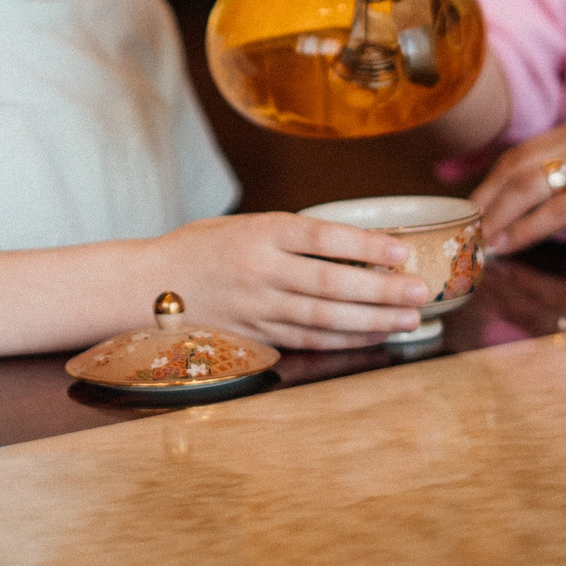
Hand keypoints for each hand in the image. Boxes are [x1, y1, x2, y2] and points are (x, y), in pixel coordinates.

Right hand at [151, 211, 436, 348]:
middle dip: (381, 290)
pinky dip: (344, 340)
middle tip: (419, 291)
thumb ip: (288, 236)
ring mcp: (257, 308)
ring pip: (324, 318)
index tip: (402, 250)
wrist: (146, 286)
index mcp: (258, 233)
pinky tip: (372, 336)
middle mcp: (259, 271)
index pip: (322, 237)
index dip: (366, 246)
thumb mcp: (241, 225)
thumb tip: (349, 247)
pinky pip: (307, 339)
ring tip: (408, 319)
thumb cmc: (198, 249)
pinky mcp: (254, 336)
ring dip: (372, 320)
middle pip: (331, 283)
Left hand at [472, 116, 565, 252]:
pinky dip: (525, 229)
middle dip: (484, 198)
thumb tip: (544, 208)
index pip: (521, 152)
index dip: (490, 179)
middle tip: (463, 226)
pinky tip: (508, 244)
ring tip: (480, 239)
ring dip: (497, 215)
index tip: (472, 204)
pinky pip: (556, 210)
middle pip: (514, 166)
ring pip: (527, 185)